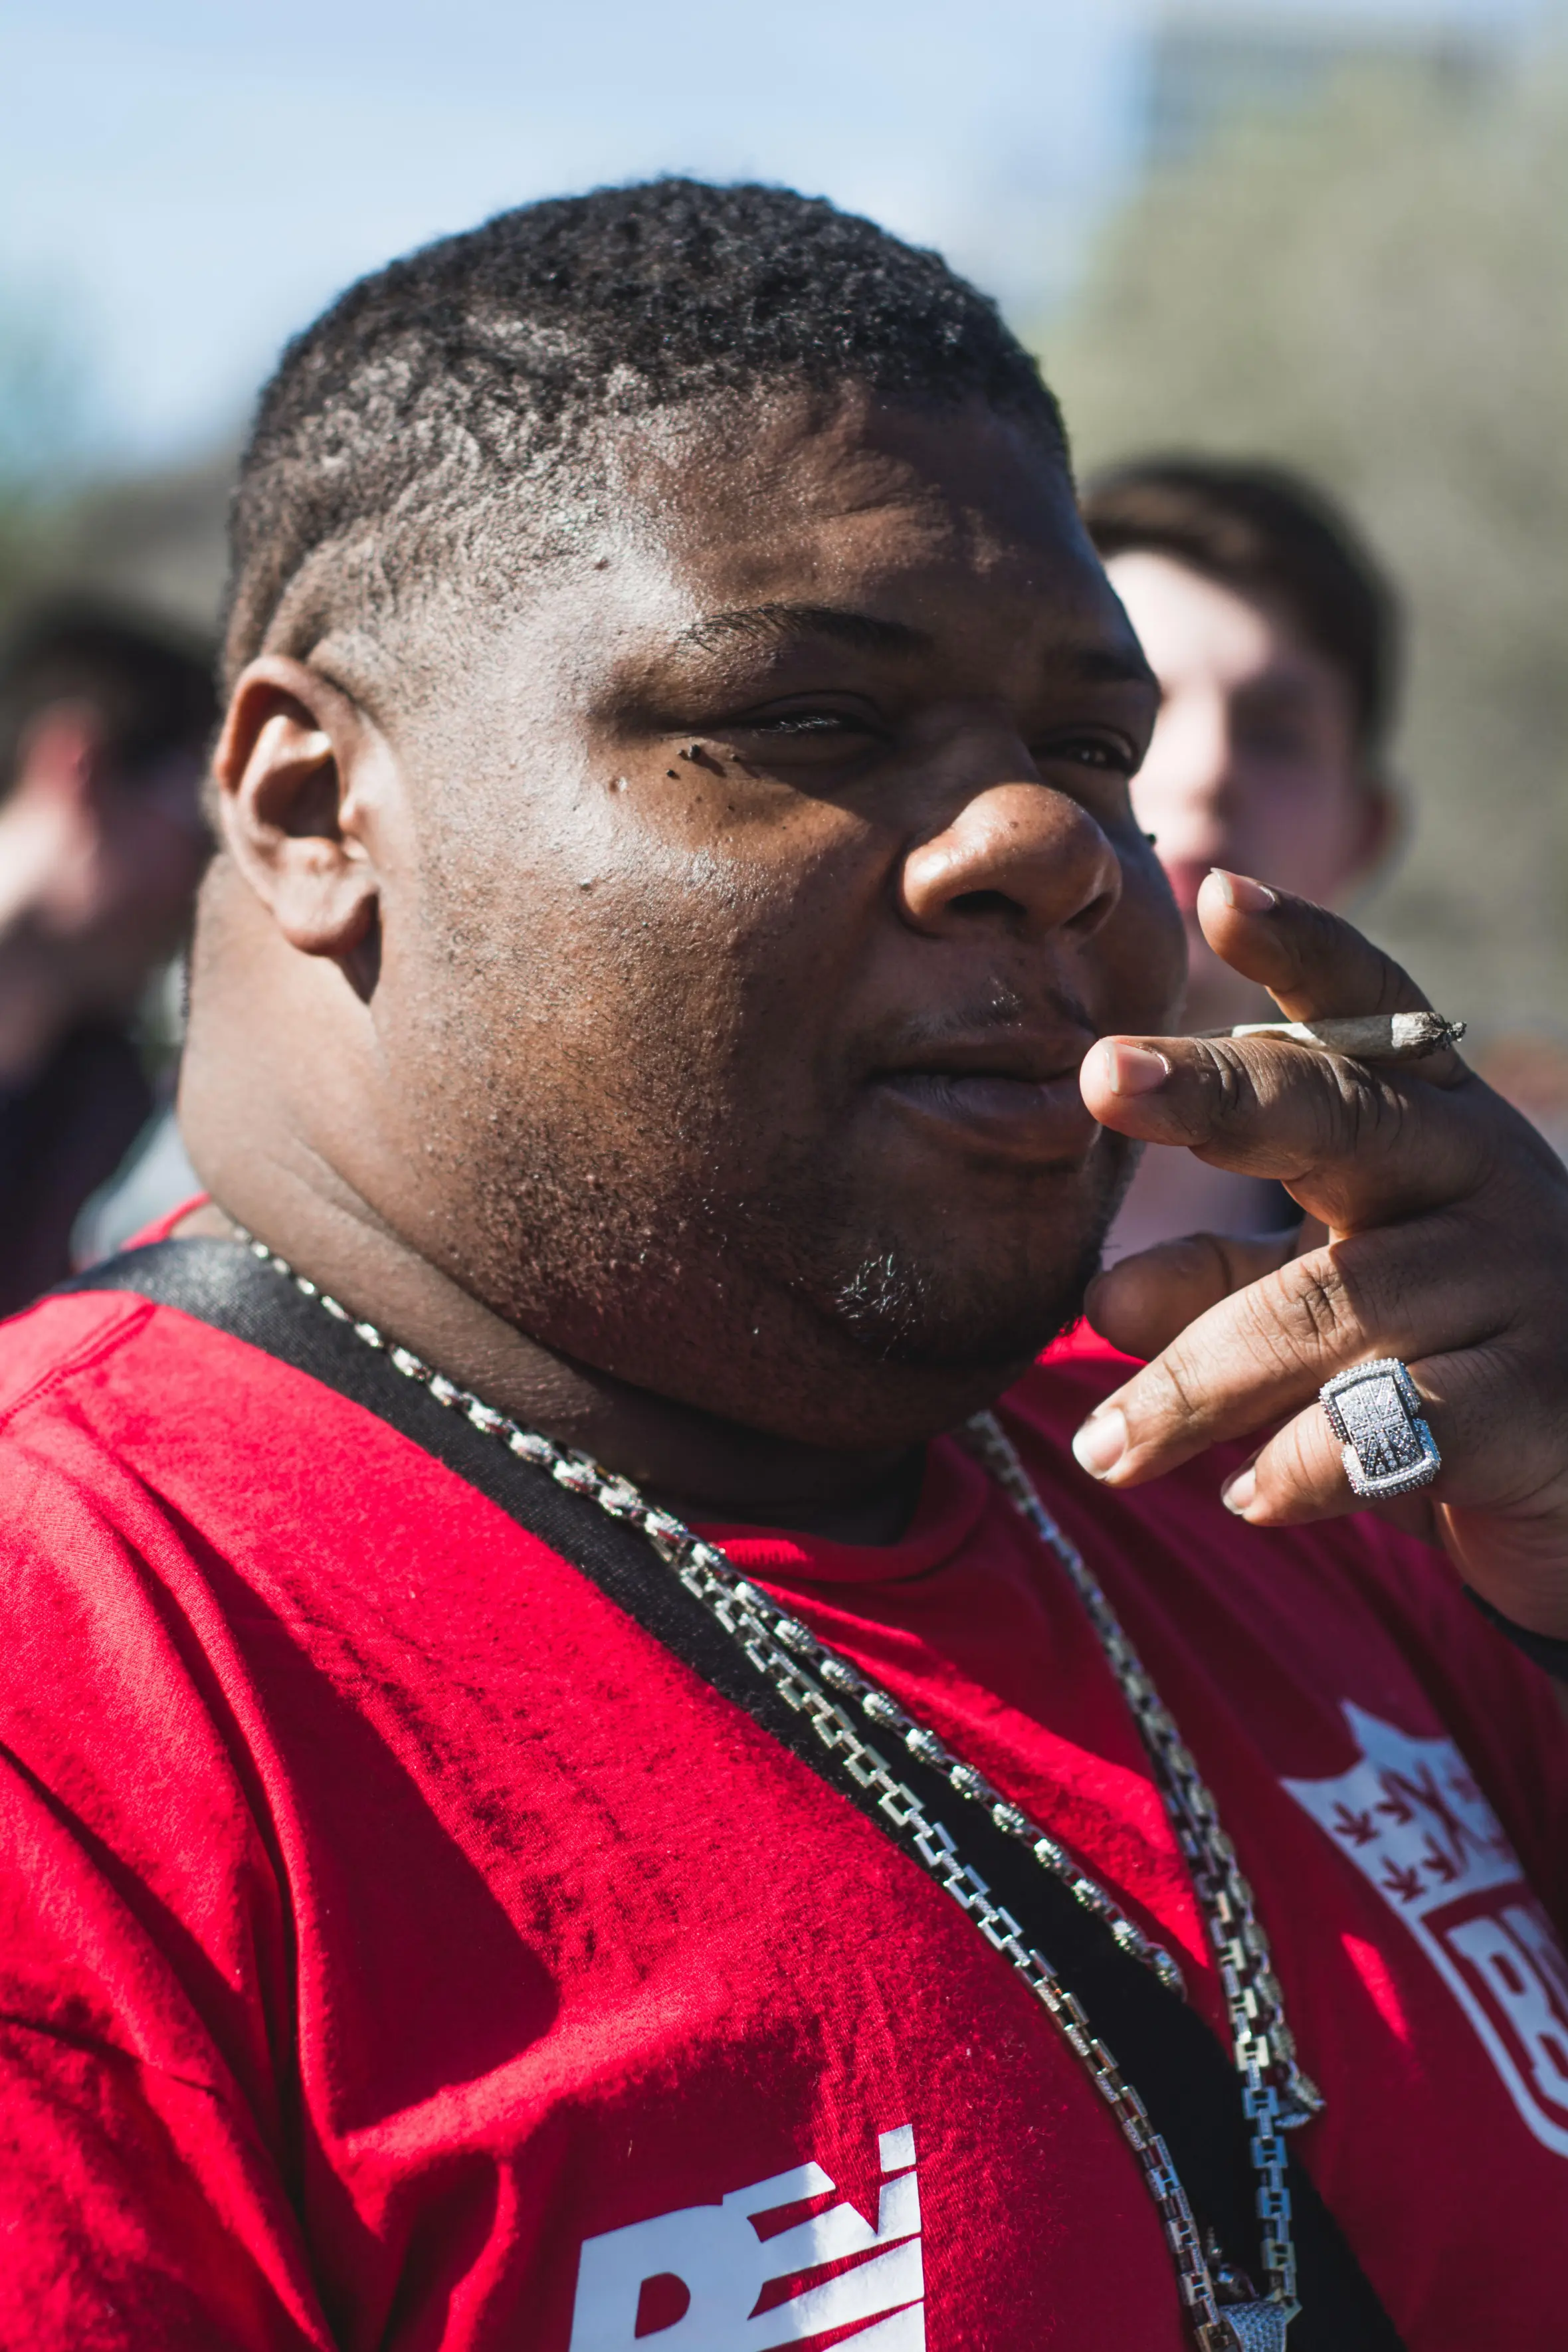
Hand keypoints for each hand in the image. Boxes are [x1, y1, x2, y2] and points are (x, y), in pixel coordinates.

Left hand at [1075, 870, 1567, 1637]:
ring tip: (1103, 1449)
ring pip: (1330, 1303)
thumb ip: (1218, 1284)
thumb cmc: (1439, 1360)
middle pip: (1338, 1117)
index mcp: (1426, 1122)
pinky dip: (1309, 1464)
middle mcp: (1478, 1176)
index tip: (1219, 887)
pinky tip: (1249, 1498)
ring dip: (1195, 1381)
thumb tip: (1097, 1295)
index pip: (1366, 1014)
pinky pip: (1400, 1424)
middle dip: (1213, 1095)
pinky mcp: (1541, 1406)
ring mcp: (1521, 1286)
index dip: (1300, 947)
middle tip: (1099, 1074)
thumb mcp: (1326, 1303)